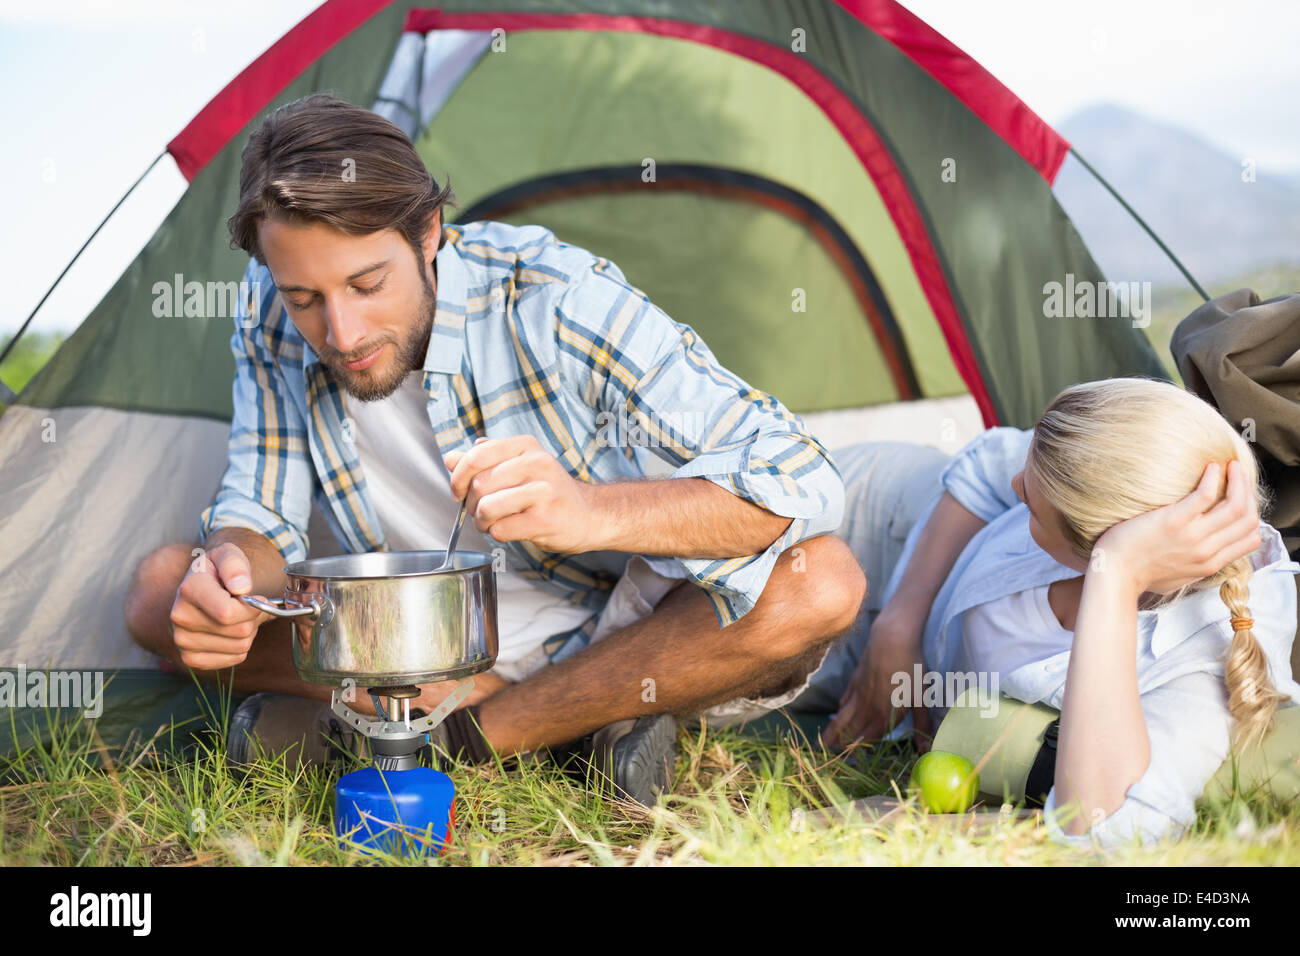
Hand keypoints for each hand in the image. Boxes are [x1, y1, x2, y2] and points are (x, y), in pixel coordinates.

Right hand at [168, 543, 270, 668]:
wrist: (202, 585)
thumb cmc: (219, 570)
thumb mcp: (228, 554)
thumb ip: (235, 565)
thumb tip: (241, 587)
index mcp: (188, 590)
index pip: (229, 613)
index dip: (253, 607)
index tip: (257, 597)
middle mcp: (180, 618)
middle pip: (238, 631)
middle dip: (254, 618)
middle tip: (251, 606)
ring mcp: (183, 640)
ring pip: (240, 646)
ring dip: (250, 631)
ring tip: (240, 616)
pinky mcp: (191, 658)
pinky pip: (234, 659)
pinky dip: (242, 646)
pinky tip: (233, 631)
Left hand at [445, 435, 598, 552]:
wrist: (590, 514)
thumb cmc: (549, 492)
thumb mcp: (518, 466)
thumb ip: (484, 460)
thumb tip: (450, 458)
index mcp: (526, 446)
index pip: (476, 455)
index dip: (458, 476)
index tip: (459, 491)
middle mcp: (536, 464)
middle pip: (479, 485)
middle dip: (472, 504)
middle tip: (482, 511)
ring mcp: (543, 492)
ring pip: (487, 508)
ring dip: (482, 522)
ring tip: (493, 522)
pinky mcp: (545, 519)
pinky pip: (501, 529)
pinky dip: (498, 534)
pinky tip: (510, 530)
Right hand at [823, 601, 933, 751]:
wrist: (892, 638)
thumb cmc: (910, 668)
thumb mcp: (922, 698)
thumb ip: (922, 725)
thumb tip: (927, 751)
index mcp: (884, 714)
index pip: (866, 738)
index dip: (856, 750)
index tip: (846, 761)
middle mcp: (867, 707)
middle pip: (850, 729)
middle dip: (839, 744)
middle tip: (826, 755)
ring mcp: (859, 692)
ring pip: (843, 716)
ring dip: (833, 729)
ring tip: (823, 740)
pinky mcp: (855, 679)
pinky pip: (845, 698)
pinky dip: (840, 708)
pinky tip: (838, 711)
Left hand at [1093, 459, 1261, 594]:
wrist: (1113, 574)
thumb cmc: (1136, 573)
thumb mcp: (1177, 576)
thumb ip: (1195, 564)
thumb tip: (1204, 553)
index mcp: (1210, 564)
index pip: (1251, 538)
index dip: (1252, 515)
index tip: (1242, 498)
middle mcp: (1207, 551)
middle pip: (1248, 519)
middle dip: (1249, 493)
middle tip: (1239, 475)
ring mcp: (1193, 536)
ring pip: (1236, 506)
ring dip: (1238, 481)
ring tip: (1232, 465)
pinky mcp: (1174, 521)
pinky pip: (1206, 494)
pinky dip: (1213, 477)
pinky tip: (1210, 467)